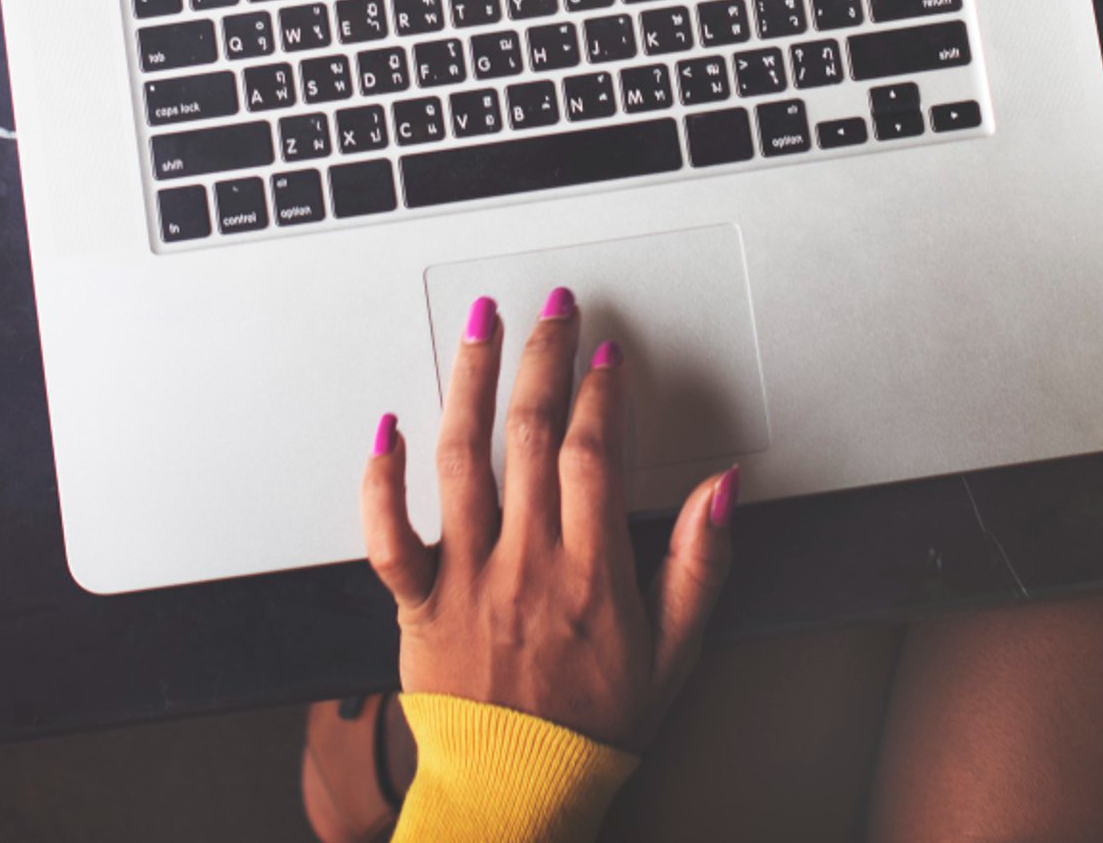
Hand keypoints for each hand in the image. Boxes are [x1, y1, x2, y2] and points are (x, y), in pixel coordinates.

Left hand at [362, 289, 736, 752]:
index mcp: (590, 572)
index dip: (601, 393)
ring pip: (461, 459)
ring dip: (470, 381)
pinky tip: (388, 425)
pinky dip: (380, 479)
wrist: (518, 794)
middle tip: (553, 308)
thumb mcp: (675, 650)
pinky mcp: (416, 604)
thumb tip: (722, 489)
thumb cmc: (593, 724)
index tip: (607, 355)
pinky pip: (388, 535)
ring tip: (481, 325)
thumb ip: (701, 563)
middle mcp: (525, 564)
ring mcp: (465, 579)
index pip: (594, 453)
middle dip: (543, 358)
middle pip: (530, 435)